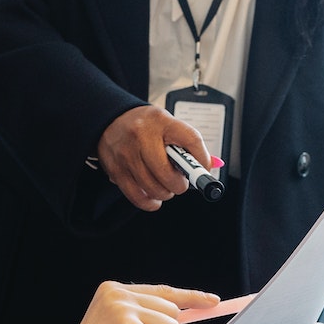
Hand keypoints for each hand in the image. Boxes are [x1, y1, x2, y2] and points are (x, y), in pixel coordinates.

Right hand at [97, 105, 214, 210]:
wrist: (111, 121)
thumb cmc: (145, 127)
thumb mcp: (169, 125)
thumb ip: (190, 145)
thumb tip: (212, 165)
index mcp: (161, 121)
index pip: (190, 139)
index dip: (201, 160)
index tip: (202, 170)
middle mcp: (142, 136)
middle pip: (167, 172)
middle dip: (179, 185)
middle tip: (180, 183)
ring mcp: (127, 154)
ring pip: (153, 187)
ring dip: (165, 193)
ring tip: (165, 186)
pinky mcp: (116, 170)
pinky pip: (138, 196)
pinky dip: (150, 202)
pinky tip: (154, 197)